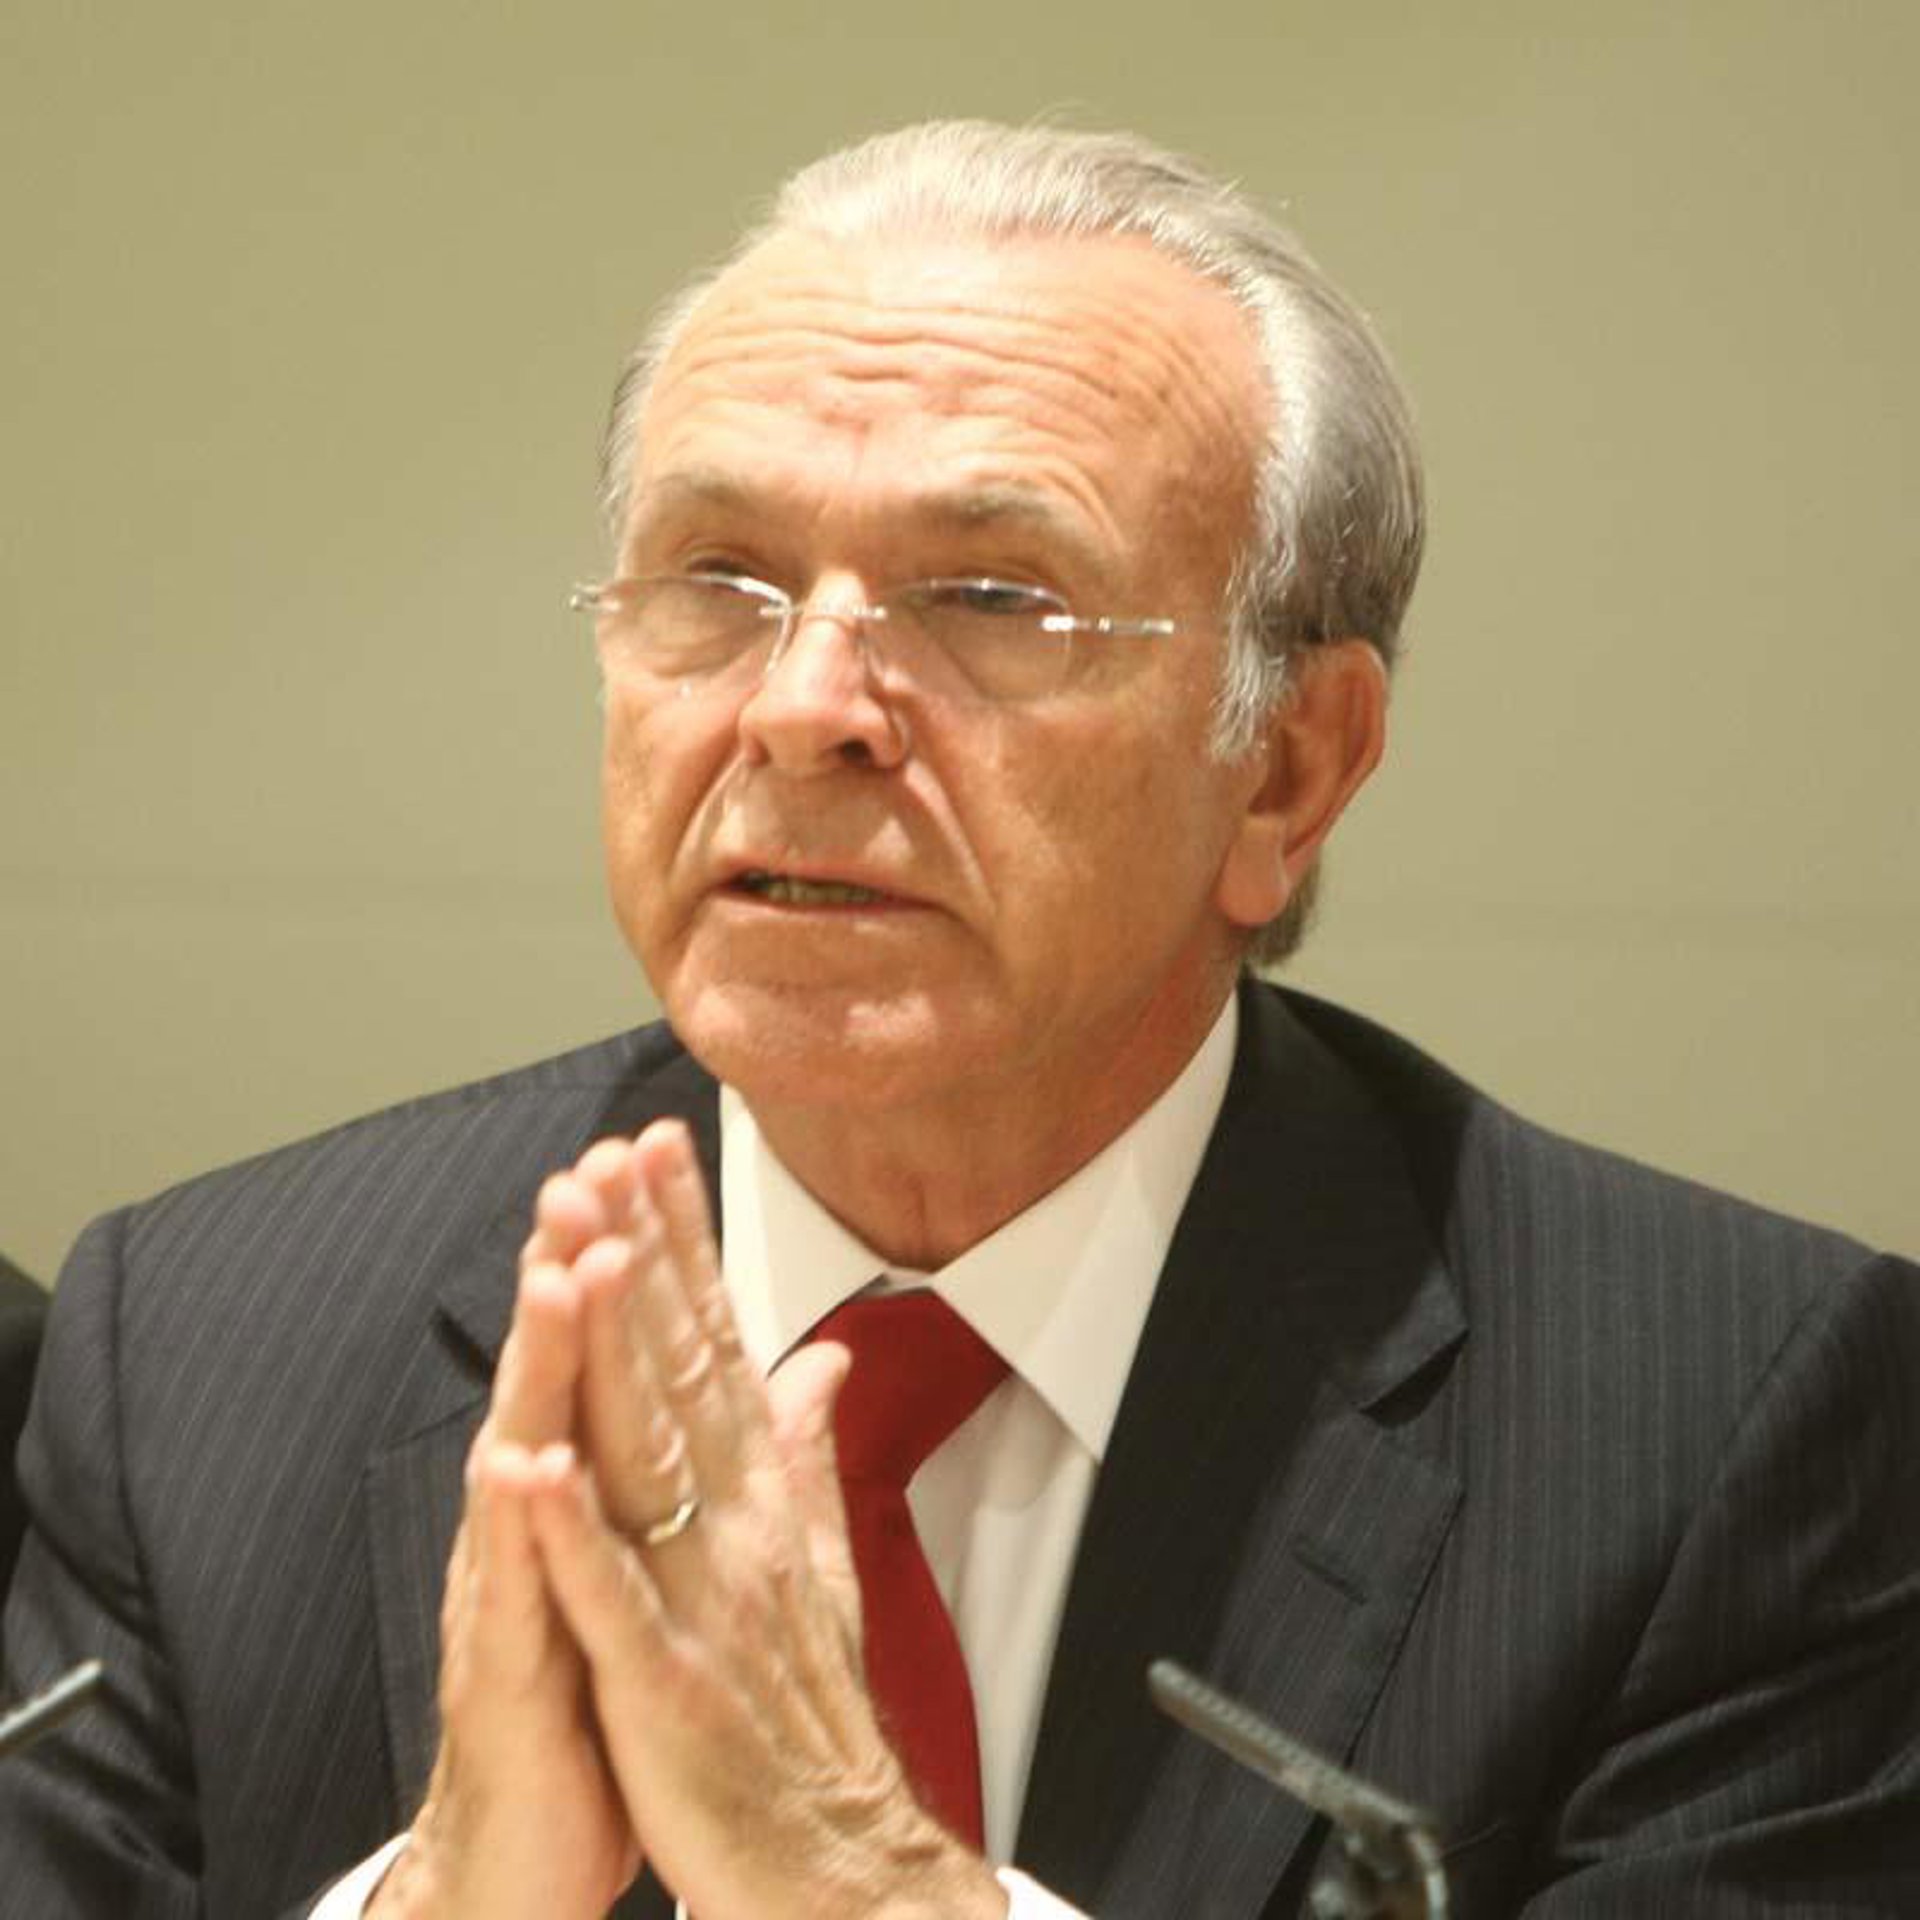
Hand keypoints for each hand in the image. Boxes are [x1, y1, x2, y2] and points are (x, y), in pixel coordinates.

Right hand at [372, 1148, 646, 1918]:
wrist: (532, 1850)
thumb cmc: (595, 1700)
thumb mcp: (657, 1568)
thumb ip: (698, 1462)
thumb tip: (765, 1375)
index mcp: (590, 1495)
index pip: (614, 1350)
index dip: (634, 1254)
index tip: (653, 1158)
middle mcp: (537, 1525)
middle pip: (558, 1375)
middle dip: (573, 1268)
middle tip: (587, 1169)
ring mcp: (514, 1589)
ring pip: (526, 1455)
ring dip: (544, 1364)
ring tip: (562, 1271)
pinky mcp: (510, 1671)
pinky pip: (515, 1591)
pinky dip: (518, 1526)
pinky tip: (517, 1459)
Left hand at [525, 1120, 1005, 1919]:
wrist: (840, 1863)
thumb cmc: (812, 1718)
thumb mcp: (819, 1564)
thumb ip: (809, 1456)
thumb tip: (821, 1359)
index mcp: (762, 1499)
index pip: (719, 1341)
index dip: (686, 1243)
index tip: (660, 1151)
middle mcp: (737, 1526)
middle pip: (682, 1369)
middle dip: (645, 1253)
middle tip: (614, 1151)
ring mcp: (703, 1599)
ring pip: (648, 1452)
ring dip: (611, 1348)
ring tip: (577, 1250)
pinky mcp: (666, 1683)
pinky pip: (609, 1598)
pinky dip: (572, 1531)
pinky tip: (533, 1462)